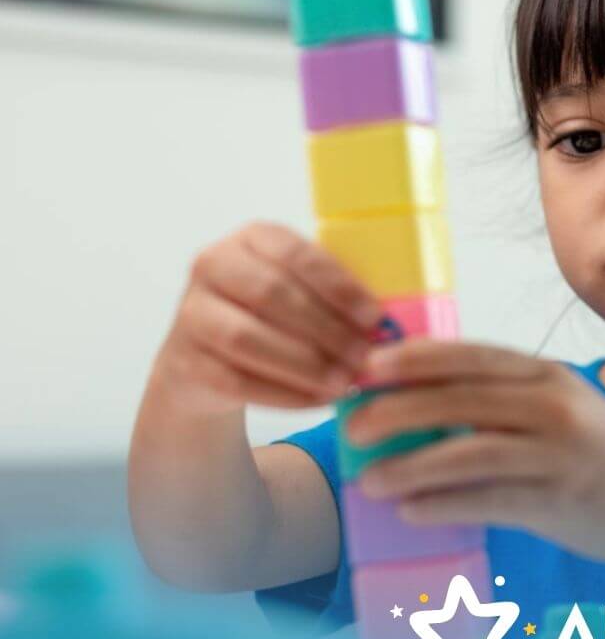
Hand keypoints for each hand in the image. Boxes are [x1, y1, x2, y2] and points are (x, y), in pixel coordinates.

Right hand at [152, 222, 384, 416]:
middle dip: (326, 329)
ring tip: (345, 382)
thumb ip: (336, 297)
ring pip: (249, 339)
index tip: (374, 316)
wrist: (208, 361)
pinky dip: (285, 394)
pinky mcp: (182, 361)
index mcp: (250, 238)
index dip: (338, 286)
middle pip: (272, 295)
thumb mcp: (301, 291)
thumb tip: (389, 325)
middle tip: (366, 356)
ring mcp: (191, 313)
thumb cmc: (274, 318)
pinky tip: (319, 399)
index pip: (295, 254)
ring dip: (305, 364)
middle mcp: (212, 265)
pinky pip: (237, 380)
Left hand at [345, 341, 604, 563]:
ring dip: (413, 466)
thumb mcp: (558, 406)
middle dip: (399, 411)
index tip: (364, 367)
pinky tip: (411, 511)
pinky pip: (492, 500)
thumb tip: (414, 406)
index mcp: (546, 376)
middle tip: (353, 427)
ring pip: (472, 451)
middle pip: (463, 400)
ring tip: (369, 480)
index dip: (415, 359)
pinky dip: (446, 504)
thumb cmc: (598, 451)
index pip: (472, 357)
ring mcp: (561, 453)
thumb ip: (501, 401)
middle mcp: (554, 405)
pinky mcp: (563, 500)